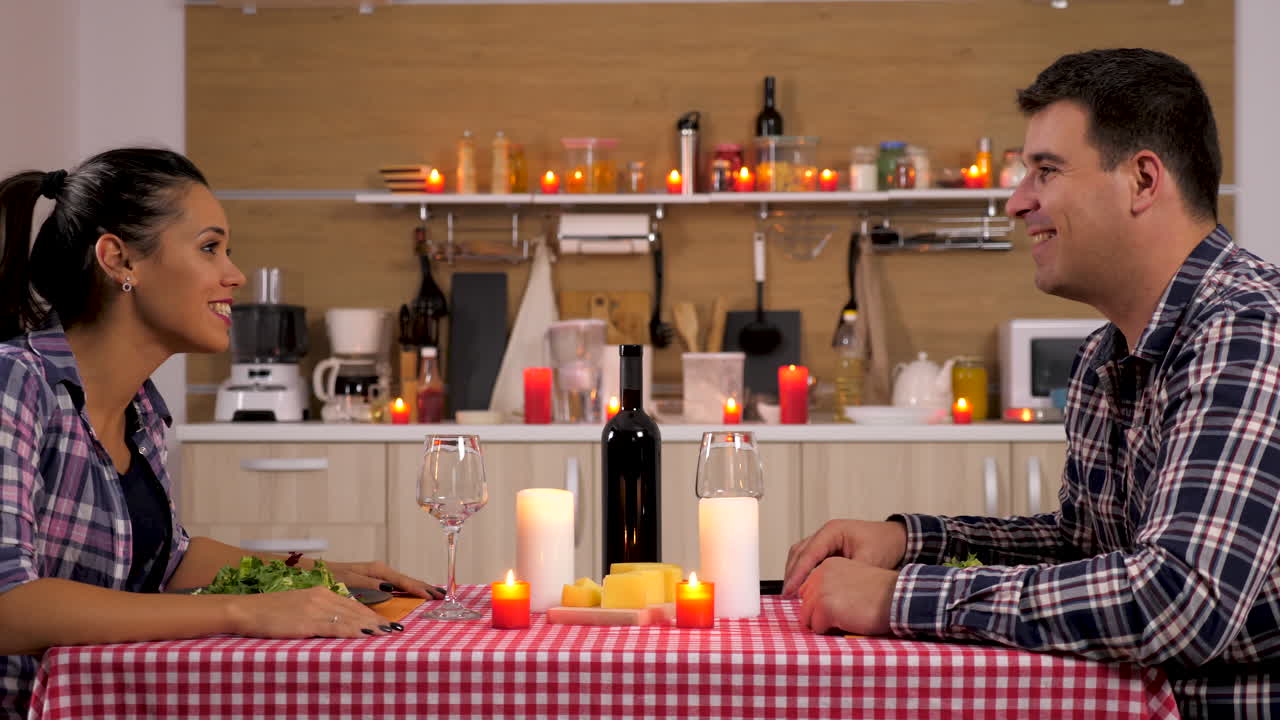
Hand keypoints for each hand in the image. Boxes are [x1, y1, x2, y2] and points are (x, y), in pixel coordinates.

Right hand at [225, 585, 397, 638]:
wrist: (246, 610)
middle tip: (394, 628)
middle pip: (355, 609)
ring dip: (370, 625)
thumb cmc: (269, 611)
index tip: (383, 621)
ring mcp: (315, 608)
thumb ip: (317, 610)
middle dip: (376, 619)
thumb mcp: (298, 606)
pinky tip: (365, 634)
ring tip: (386, 632)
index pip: (351, 603)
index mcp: (320, 591)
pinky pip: (336, 627)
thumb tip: (334, 622)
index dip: (369, 613)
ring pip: (349, 617)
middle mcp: (321, 597)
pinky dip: (354, 631)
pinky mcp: (307, 621)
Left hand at [327, 560, 443, 599]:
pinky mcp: (375, 580)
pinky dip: (409, 588)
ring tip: (435, 594)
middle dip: (425, 587)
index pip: (403, 581)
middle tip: (443, 595)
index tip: (432, 595)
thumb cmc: (331, 576)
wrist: (316, 571)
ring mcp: (379, 575)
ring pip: (404, 582)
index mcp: (377, 571)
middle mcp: (381, 571)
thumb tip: (390, 589)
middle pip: (408, 580)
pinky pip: (398, 584)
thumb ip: (368, 584)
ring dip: (419, 588)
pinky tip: (415, 593)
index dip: (418, 588)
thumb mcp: (348, 580)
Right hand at [783, 519, 906, 596]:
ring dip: (794, 572)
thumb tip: (831, 591)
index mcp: (833, 531)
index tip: (790, 589)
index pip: (808, 553)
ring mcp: (826, 539)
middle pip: (799, 552)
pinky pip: (810, 558)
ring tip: (791, 592)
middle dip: (791, 573)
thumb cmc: (885, 545)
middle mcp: (825, 533)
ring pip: (801, 554)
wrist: (897, 539)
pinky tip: (804, 587)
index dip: (797, 573)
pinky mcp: (828, 548)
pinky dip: (804, 571)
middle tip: (786, 594)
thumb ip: (849, 575)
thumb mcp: (869, 561)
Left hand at [796, 557, 897, 635]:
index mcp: (827, 565)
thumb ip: (832, 585)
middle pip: (805, 604)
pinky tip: (849, 623)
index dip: (820, 605)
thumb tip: (814, 605)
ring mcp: (822, 591)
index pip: (808, 591)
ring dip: (825, 623)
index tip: (837, 608)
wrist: (898, 597)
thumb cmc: (882, 593)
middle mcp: (820, 574)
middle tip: (843, 616)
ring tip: (847, 619)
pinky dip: (831, 631)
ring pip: (808, 617)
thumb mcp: (853, 578)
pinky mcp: (826, 607)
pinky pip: (817, 628)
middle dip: (820, 615)